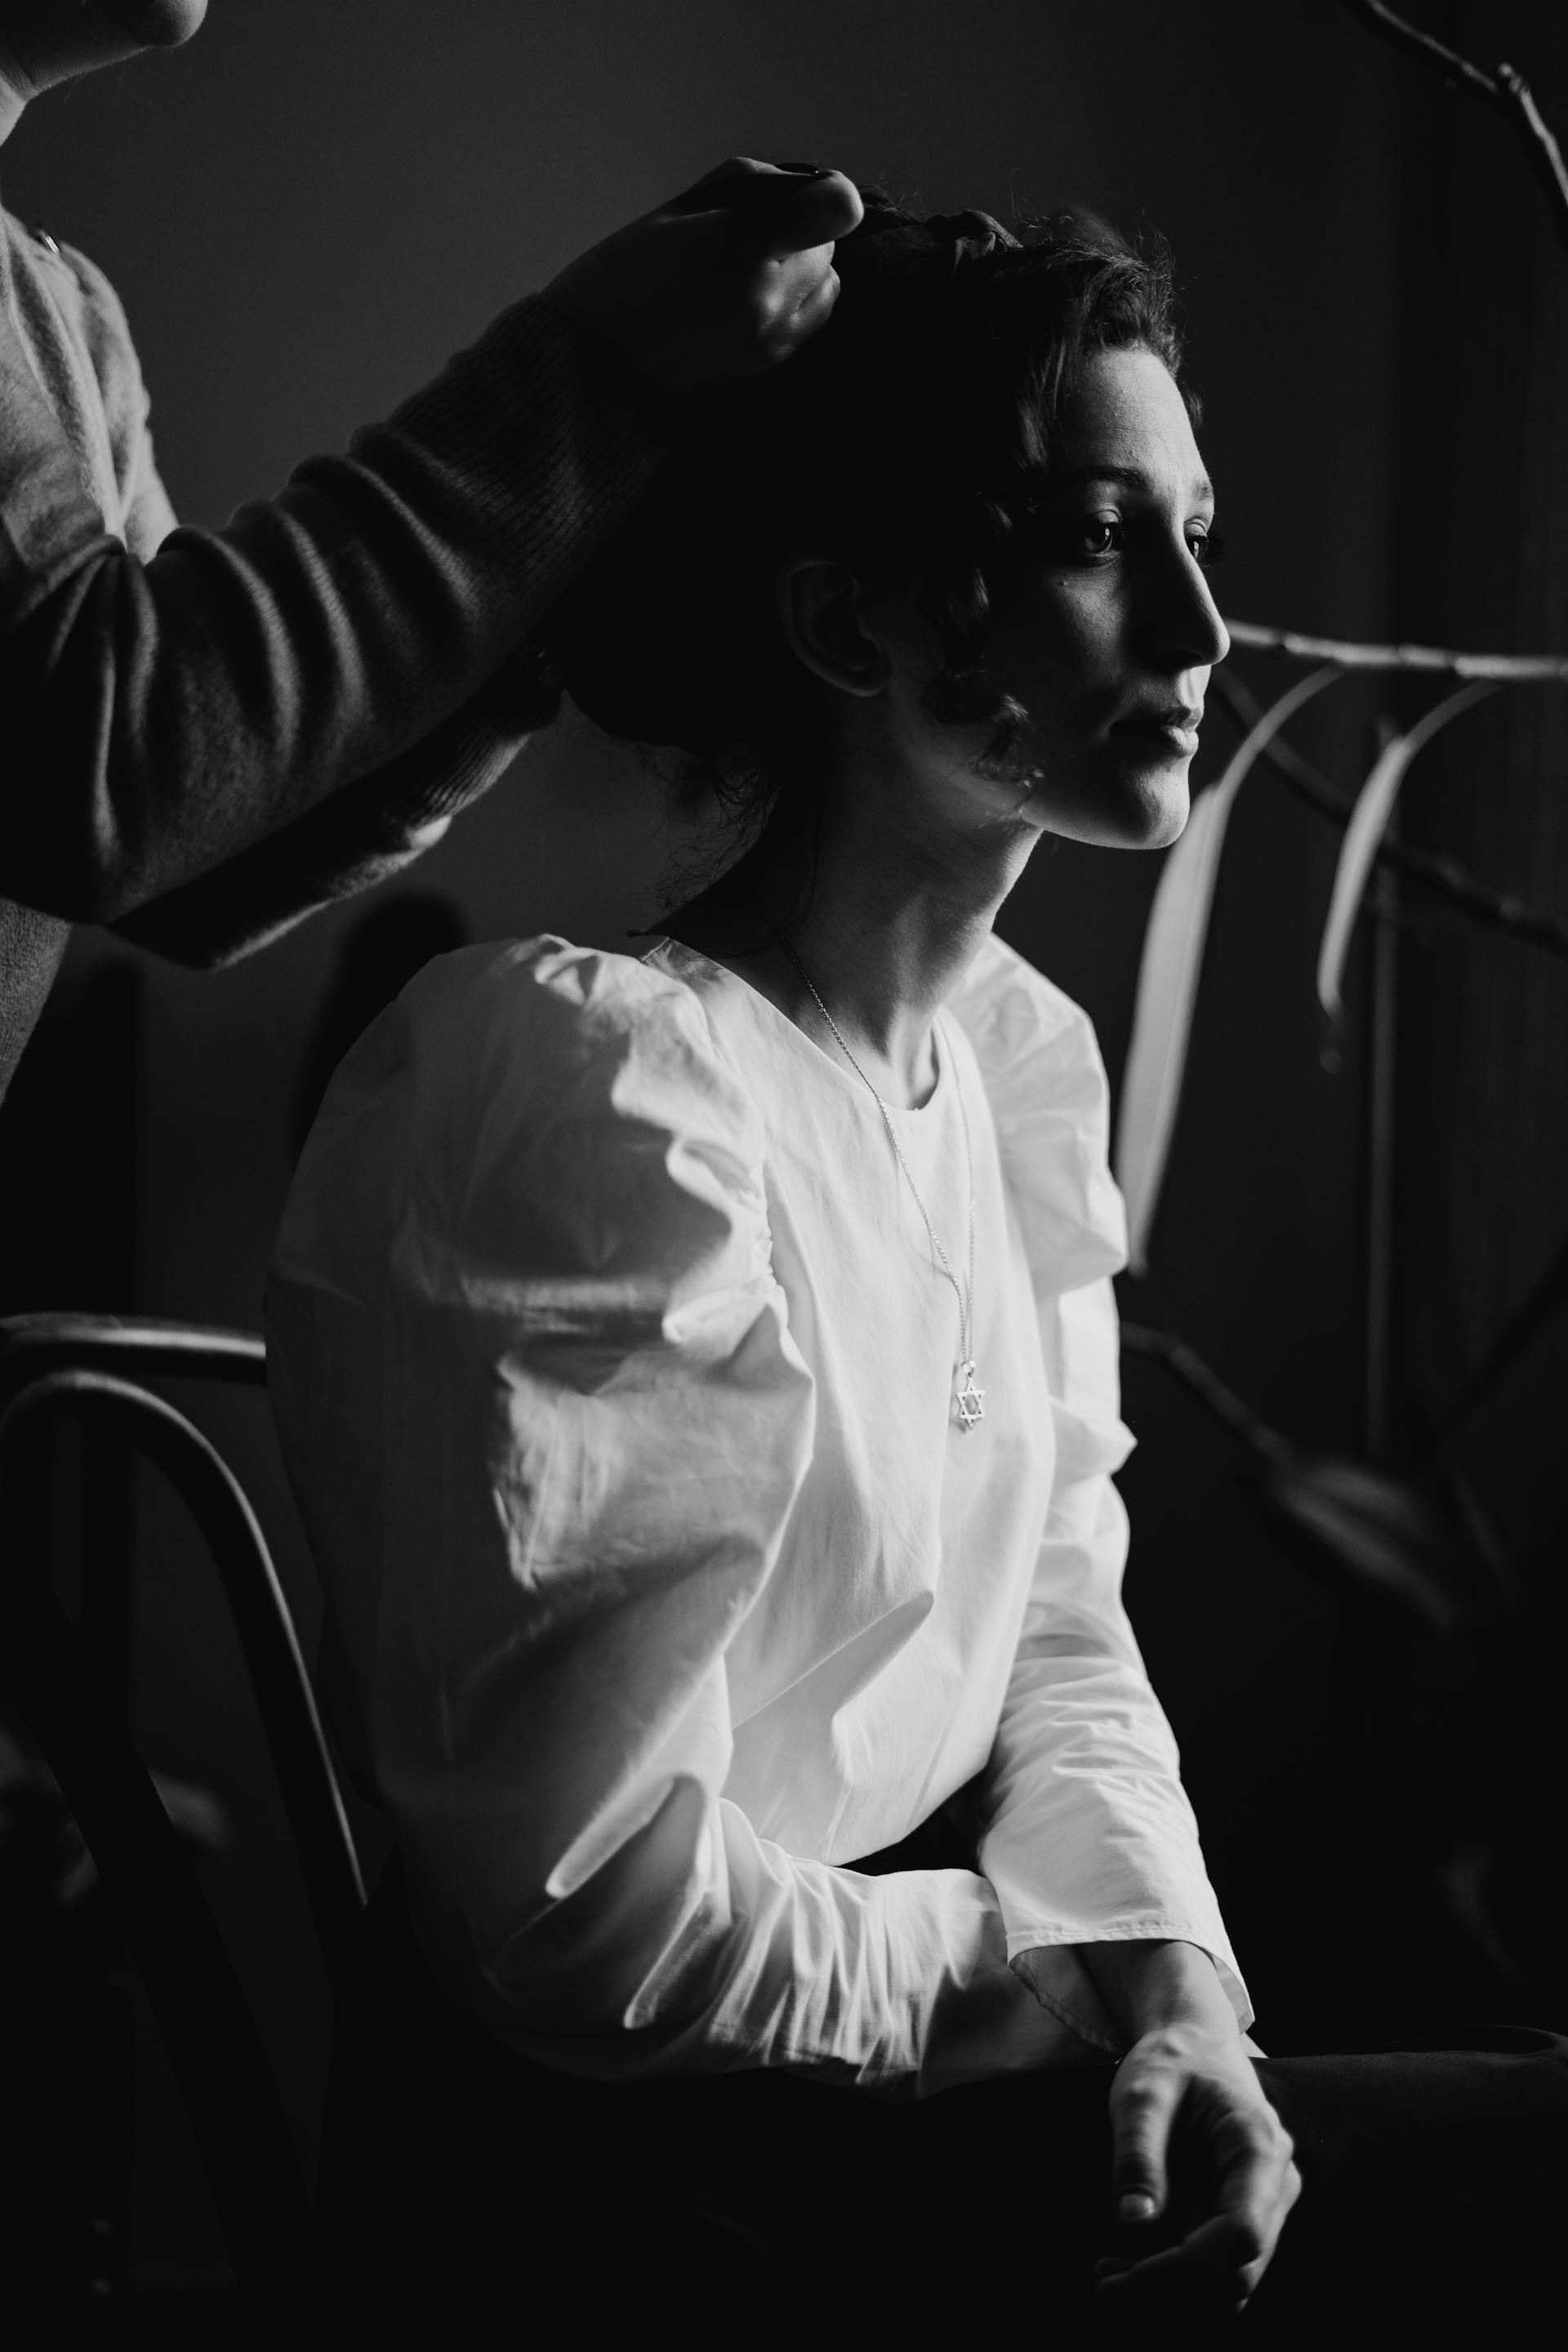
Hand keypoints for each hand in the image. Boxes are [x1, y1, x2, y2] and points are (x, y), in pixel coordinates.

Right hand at [546, 157, 862, 407]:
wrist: (587, 377)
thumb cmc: (616, 284)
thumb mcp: (673, 214)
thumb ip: (742, 190)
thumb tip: (796, 187)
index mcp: (740, 248)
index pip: (834, 208)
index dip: (828, 195)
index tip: (806, 198)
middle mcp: (766, 299)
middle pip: (828, 247)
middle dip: (799, 235)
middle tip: (747, 239)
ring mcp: (770, 342)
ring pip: (826, 287)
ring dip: (800, 273)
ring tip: (746, 275)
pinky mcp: (765, 371)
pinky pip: (806, 323)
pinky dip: (790, 307)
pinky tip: (743, 305)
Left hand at [1083, 1943, 1300, 2317]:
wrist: (1196, 2045)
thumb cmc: (1171, 2060)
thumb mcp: (1142, 2090)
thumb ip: (1138, 2150)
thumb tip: (1133, 2221)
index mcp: (1259, 2148)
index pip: (1240, 2234)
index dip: (1185, 2268)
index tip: (1125, 2278)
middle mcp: (1275, 2186)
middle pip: (1236, 2272)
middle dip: (1169, 2292)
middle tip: (1101, 2285)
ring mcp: (1264, 2208)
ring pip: (1230, 2284)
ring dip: (1171, 2296)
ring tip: (1107, 2277)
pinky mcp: (1241, 2221)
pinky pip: (1216, 2271)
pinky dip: (1176, 2283)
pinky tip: (1127, 2266)